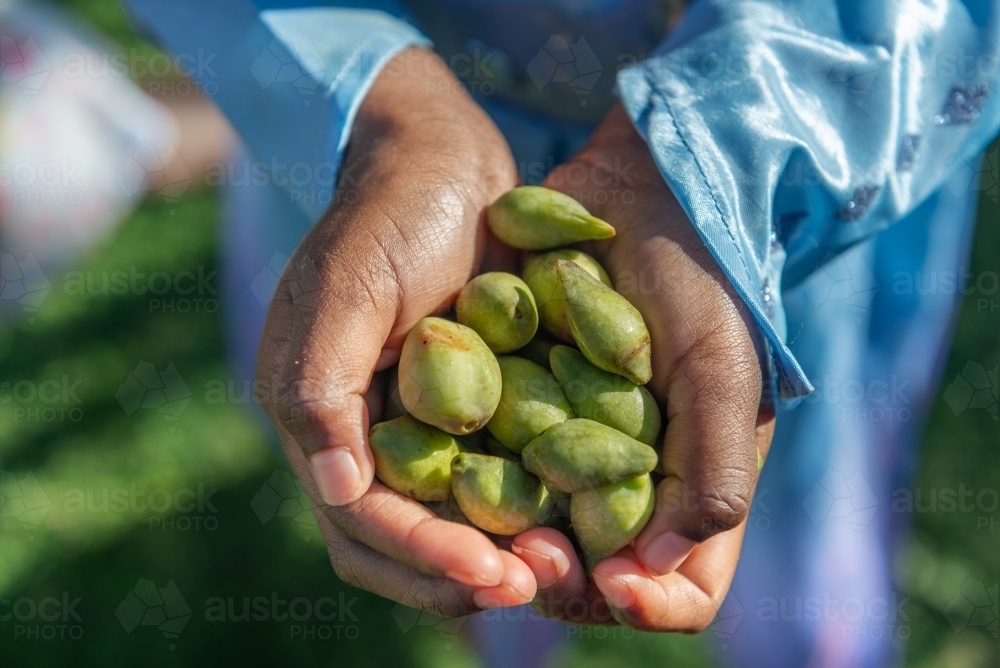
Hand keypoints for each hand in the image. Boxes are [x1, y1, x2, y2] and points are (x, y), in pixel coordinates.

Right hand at [255, 48, 533, 614]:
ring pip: (446, 524)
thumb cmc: (390, 213)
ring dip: (497, 556)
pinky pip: (489, 480)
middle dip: (459, 576)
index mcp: (317, 417)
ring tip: (562, 567)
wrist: (444, 162)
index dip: (422, 554)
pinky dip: (523, 510)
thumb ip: (320, 387)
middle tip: (534, 588)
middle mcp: (359, 436)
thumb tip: (334, 490)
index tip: (491, 573)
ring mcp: (413, 427)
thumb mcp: (347, 288)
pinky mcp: (465, 410)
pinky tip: (571, 519)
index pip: (361, 519)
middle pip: (399, 544)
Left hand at [512, 105, 774, 629]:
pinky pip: (496, 472)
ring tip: (488, 523)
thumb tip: (653, 570)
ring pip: (538, 535)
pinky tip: (457, 472)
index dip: (650, 605)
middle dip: (562, 578)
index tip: (612, 581)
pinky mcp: (524, 412)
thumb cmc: (700, 281)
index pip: (683, 589)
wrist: (640, 192)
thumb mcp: (723, 373)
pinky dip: (478, 487)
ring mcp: (574, 450)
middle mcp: (632, 483)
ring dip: (509, 546)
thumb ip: (710, 475)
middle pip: (597, 576)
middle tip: (530, 554)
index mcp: (693, 484)